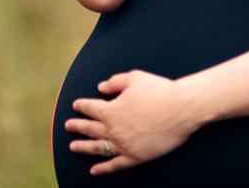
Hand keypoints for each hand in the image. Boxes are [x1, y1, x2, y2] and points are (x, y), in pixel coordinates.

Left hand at [66, 69, 203, 175]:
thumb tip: (101, 87)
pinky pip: (115, 165)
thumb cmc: (158, 90)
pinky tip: (94, 170)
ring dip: (83, 147)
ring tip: (73, 146)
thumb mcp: (134, 78)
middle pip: (90, 129)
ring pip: (98, 148)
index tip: (76, 105)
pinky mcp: (135, 157)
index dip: (82, 106)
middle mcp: (113, 129)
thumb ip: (115, 82)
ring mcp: (123, 145)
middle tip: (68, 126)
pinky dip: (103, 168)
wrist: (180, 109)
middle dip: (77, 126)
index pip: (91, 108)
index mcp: (111, 110)